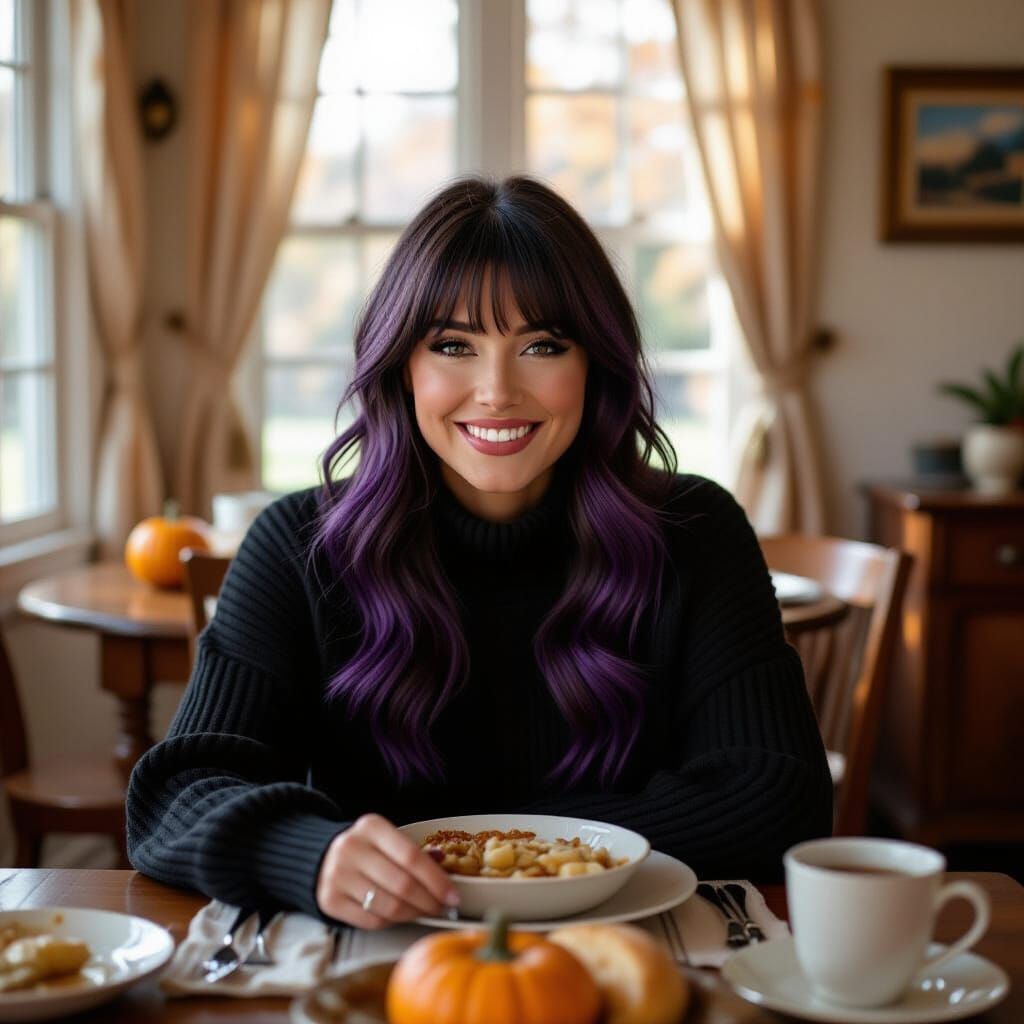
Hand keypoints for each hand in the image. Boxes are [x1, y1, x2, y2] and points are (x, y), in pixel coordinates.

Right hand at [316, 813, 458, 928]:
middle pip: (402, 884)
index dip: (436, 880)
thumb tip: (443, 863)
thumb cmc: (366, 849)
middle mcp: (351, 848)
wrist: (323, 857)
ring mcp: (337, 876)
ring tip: (425, 912)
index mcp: (371, 827)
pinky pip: (372, 920)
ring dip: (414, 914)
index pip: (411, 856)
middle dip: (429, 901)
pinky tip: (402, 916)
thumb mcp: (387, 839)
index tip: (452, 895)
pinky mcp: (330, 900)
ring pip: (389, 906)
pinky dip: (393, 922)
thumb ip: (414, 851)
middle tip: (442, 908)